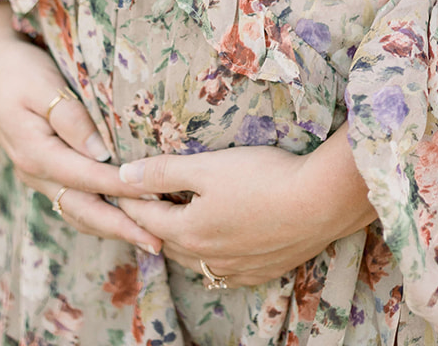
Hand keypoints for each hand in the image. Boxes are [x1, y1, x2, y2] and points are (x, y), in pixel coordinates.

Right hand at [0, 3, 159, 253]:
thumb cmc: (18, 70)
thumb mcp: (44, 87)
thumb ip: (72, 120)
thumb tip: (102, 154)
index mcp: (36, 153)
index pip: (89, 179)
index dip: (124, 190)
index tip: (155, 198)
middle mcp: (36, 172)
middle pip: (83, 209)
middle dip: (121, 227)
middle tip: (157, 241)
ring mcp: (37, 174)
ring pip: (77, 211)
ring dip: (111, 226)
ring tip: (145, 236)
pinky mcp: (42, 168)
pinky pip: (72, 200)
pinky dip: (97, 212)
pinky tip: (119, 215)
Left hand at [117, 127, 374, 286]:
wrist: (320, 202)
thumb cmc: (262, 177)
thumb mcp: (208, 166)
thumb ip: (164, 171)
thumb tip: (122, 177)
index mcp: (189, 230)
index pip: (147, 214)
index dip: (131, 197)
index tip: (117, 186)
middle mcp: (207, 257)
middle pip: (167, 241)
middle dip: (151, 223)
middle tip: (141, 207)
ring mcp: (236, 267)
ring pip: (195, 260)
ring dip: (180, 243)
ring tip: (175, 227)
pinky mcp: (262, 270)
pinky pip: (225, 271)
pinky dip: (212, 259)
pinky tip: (218, 251)